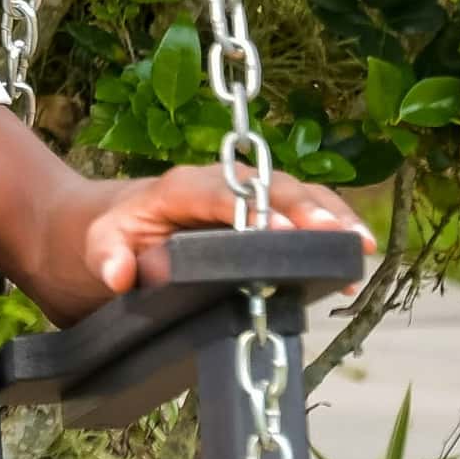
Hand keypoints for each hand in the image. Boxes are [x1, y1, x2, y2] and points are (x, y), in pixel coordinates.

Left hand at [89, 165, 376, 297]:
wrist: (122, 223)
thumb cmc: (117, 231)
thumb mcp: (100, 241)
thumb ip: (105, 254)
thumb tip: (118, 275)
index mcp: (182, 186)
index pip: (221, 191)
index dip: (252, 207)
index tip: (278, 230)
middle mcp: (225, 183)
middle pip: (273, 186)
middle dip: (306, 210)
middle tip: (337, 236)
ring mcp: (252, 195)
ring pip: (299, 196)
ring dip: (332, 219)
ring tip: (359, 248)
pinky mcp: (269, 213)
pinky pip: (307, 215)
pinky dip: (333, 232)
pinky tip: (355, 261)